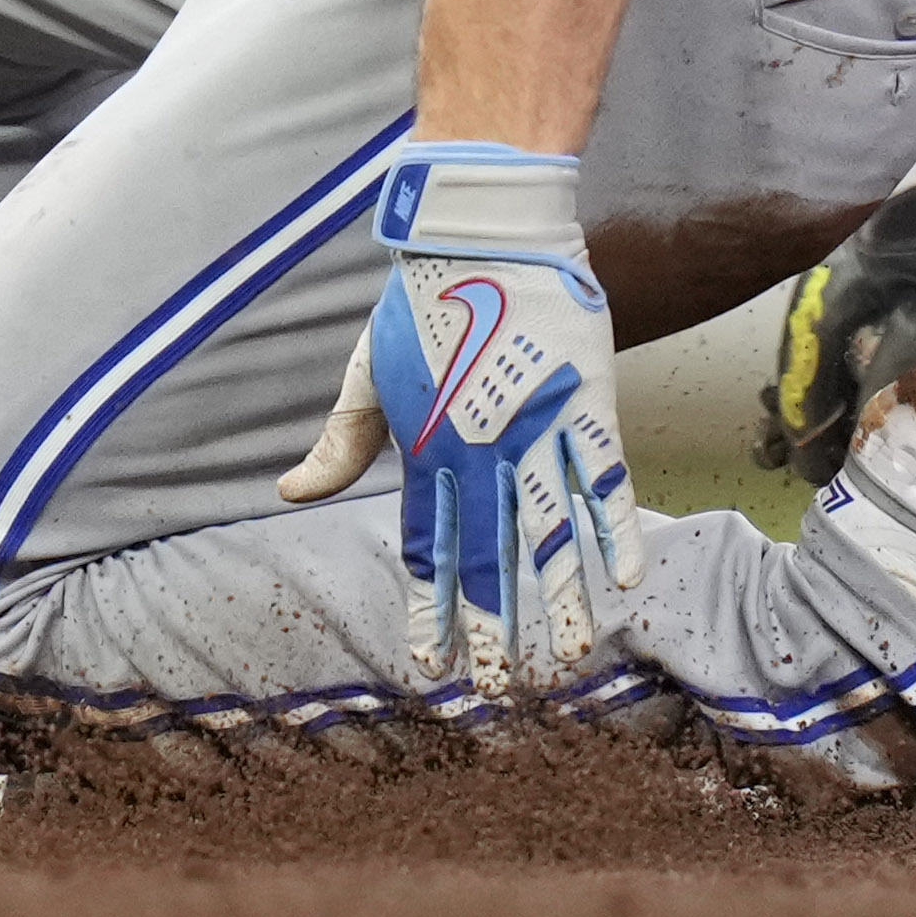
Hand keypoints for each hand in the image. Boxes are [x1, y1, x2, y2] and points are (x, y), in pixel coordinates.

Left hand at [279, 144, 640, 695]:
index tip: (433, 667)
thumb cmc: (421, 299)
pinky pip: (606, 479)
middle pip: (490, 558)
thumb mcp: (366, 372)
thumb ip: (339, 441)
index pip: (428, 552)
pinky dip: (618, 529)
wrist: (481, 228)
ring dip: (560, 600)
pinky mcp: (585, 401)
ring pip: (552, 533)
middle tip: (498, 688)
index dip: (432, 611)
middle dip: (494, 629)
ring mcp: (536, 429)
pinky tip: (626, 579)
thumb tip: (289, 492)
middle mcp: (479, 454)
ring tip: (567, 659)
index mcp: (425, 451)